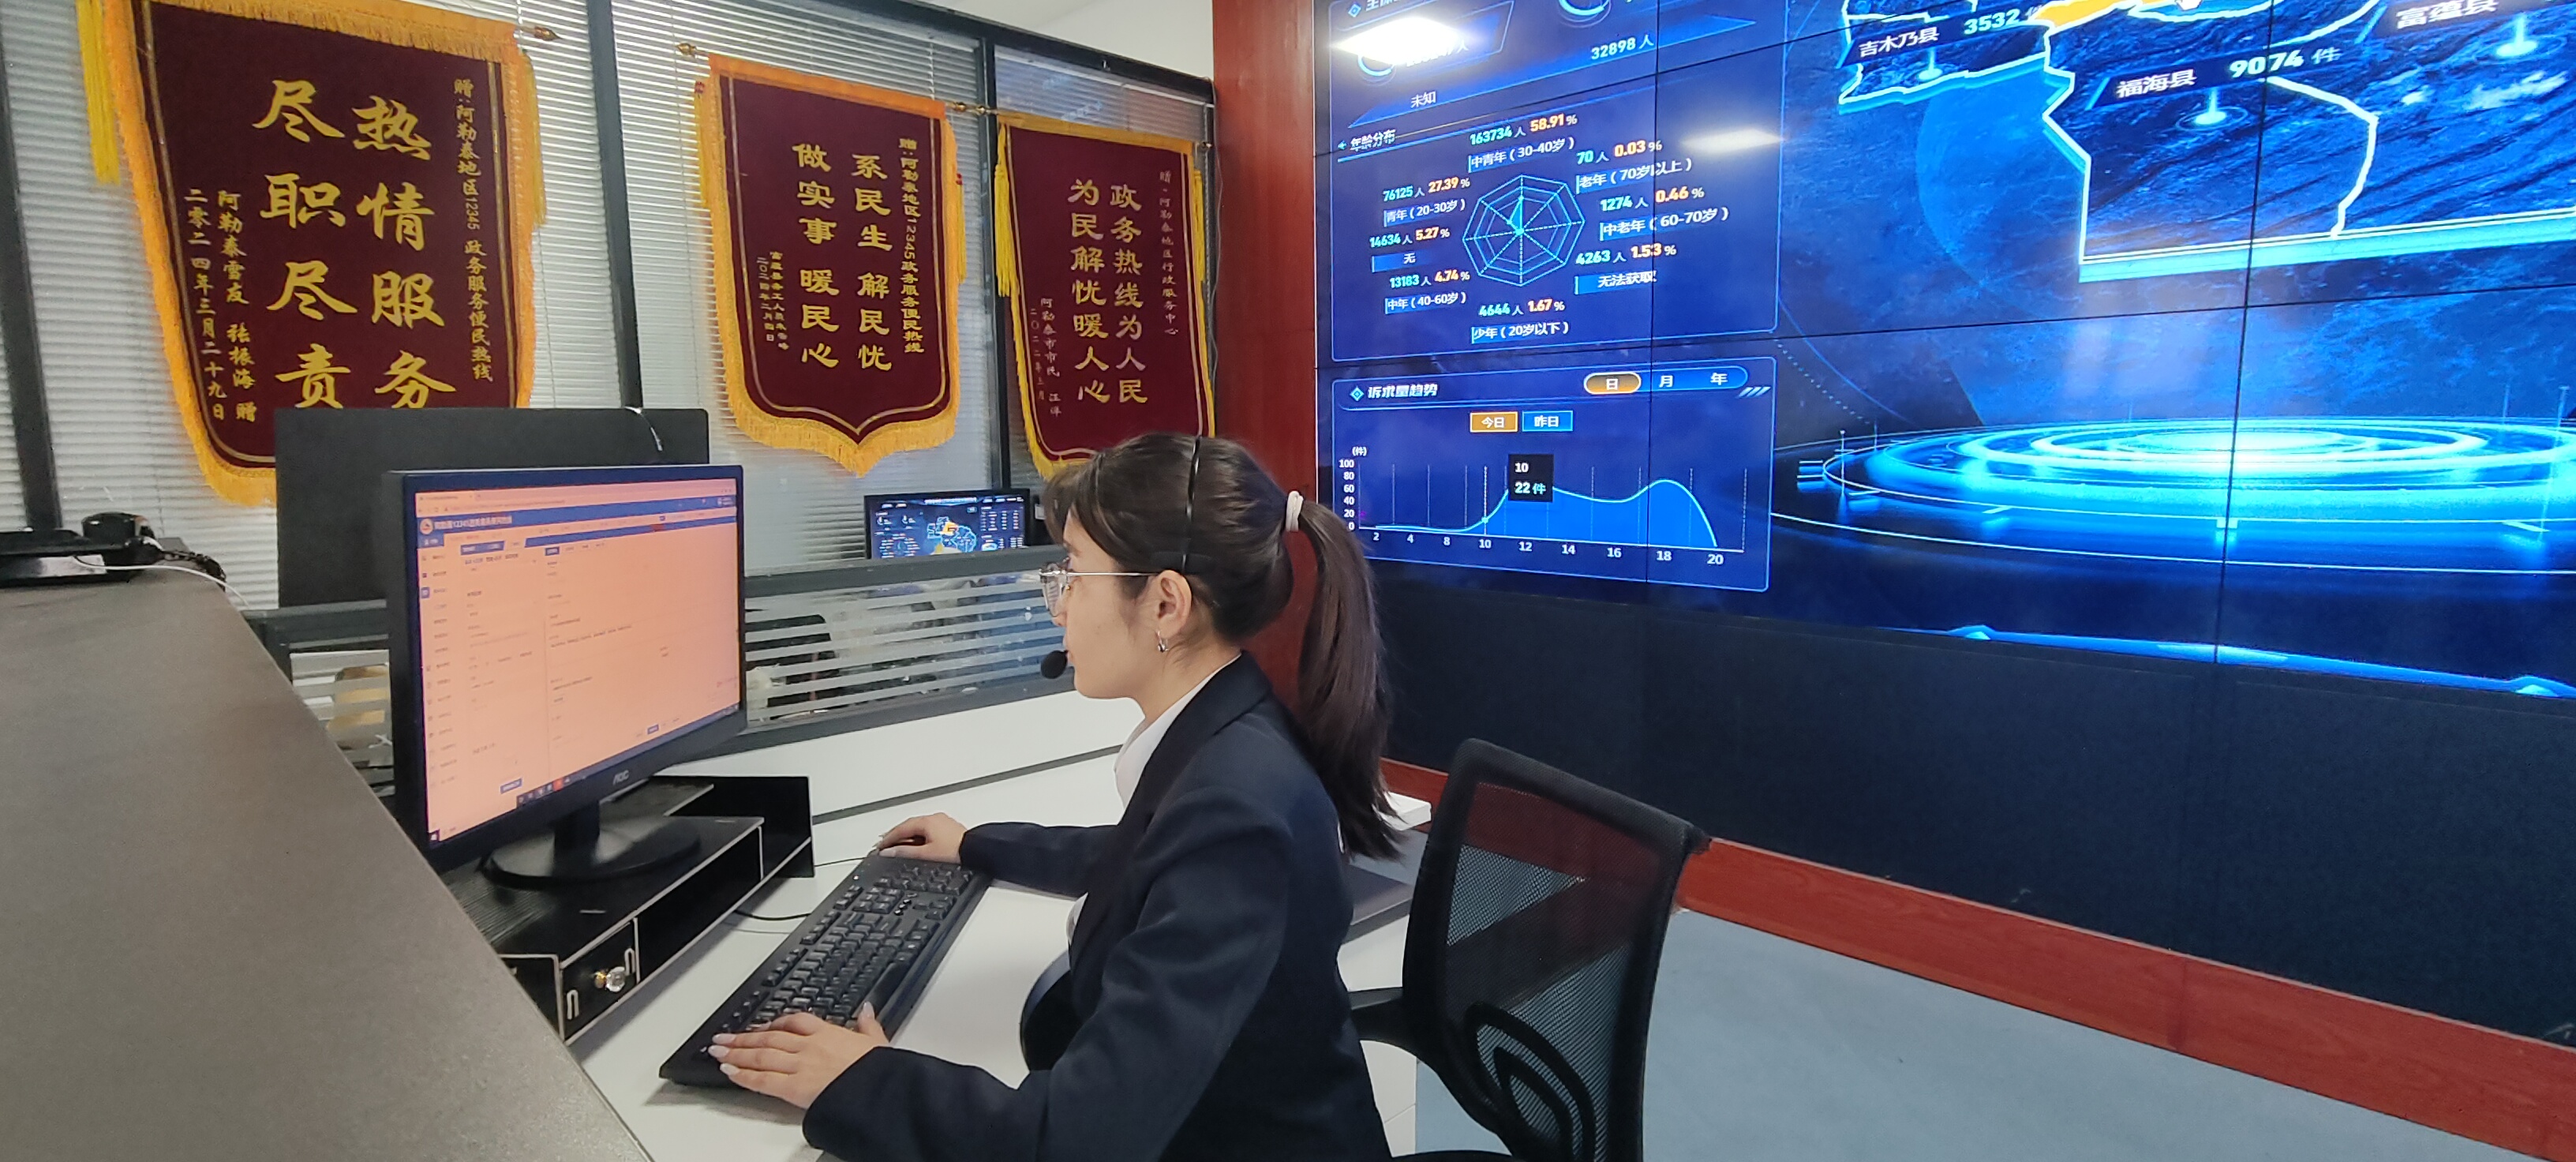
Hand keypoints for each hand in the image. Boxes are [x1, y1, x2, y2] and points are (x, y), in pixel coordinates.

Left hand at [711, 1007, 887, 1108]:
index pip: (795, 1021)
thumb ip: (868, 1025)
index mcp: (828, 1033)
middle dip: (743, 1038)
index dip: (774, 1022)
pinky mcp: (793, 1087)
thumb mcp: (877, 1041)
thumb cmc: (878, 1071)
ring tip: (718, 1051)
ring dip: (736, 1053)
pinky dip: (744, 1076)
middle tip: (723, 1037)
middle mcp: (809, 1046)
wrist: (877, 1090)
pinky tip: (729, 1072)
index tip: (762, 1025)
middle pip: (769, 1037)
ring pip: (761, 1055)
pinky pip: (763, 1080)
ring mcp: (799, 1065)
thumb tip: (867, 1010)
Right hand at [877, 813, 964, 862]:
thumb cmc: (957, 851)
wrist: (978, 851)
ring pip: (919, 828)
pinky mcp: (949, 829)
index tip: (879, 846)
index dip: (888, 838)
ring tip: (898, 846)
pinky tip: (916, 845)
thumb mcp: (926, 854)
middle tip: (885, 844)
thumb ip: (906, 853)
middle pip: (909, 826)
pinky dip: (918, 837)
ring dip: (907, 837)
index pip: (901, 828)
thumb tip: (890, 852)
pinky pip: (927, 831)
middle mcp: (935, 818)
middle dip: (896, 835)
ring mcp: (943, 823)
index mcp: (927, 821)